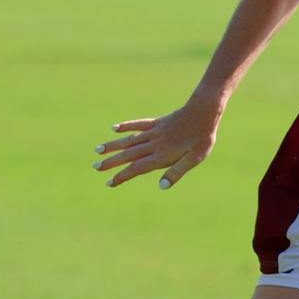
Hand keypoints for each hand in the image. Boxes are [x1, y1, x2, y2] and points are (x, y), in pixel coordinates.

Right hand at [94, 98, 222, 189]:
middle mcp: (154, 144)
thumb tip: (162, 186)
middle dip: (111, 162)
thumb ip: (177, 172)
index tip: (109, 183)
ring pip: (129, 140)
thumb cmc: (201, 139)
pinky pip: (138, 125)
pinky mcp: (157, 122)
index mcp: (161, 155)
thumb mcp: (195, 159)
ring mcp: (154, 132)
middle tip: (95, 166)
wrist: (204, 112)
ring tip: (98, 150)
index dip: (122, 176)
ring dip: (113, 146)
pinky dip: (125, 127)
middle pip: (128, 155)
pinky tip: (114, 129)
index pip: (137, 168)